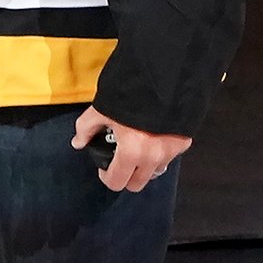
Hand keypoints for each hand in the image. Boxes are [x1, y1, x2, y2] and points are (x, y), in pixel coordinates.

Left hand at [71, 105, 190, 192]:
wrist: (163, 78)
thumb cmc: (131, 93)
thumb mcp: (102, 109)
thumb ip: (86, 127)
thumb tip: (78, 142)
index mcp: (132, 152)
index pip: (117, 182)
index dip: (106, 177)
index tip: (104, 169)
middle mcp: (153, 158)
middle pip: (137, 184)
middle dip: (125, 176)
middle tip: (118, 160)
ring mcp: (170, 152)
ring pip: (154, 172)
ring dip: (143, 166)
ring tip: (135, 147)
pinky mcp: (183, 143)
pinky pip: (168, 158)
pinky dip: (158, 153)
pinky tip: (151, 137)